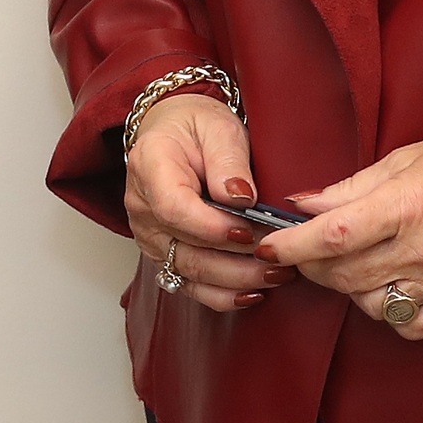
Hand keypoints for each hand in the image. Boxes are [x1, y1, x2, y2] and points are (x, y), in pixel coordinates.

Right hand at [121, 93, 286, 314]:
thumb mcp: (218, 126)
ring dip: (236, 280)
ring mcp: (150, 236)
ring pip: (190, 273)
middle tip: (280, 256)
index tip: (249, 229)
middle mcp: (142, 207)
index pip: (174, 208)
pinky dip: (222, 295)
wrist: (174, 134)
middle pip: (186, 248)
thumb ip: (228, 161)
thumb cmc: (196, 126)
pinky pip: (189, 285)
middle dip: (238, 260)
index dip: (212, 226)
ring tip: (277, 274)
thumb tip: (241, 198)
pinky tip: (252, 292)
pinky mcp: (164, 255)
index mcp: (149, 166)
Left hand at [257, 131, 422, 342]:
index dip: (293, 245)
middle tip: (307, 251)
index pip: (333, 236)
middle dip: (312, 266)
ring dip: (350, 287)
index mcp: (406, 206)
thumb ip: (349, 188)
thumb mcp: (405, 160)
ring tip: (358, 262)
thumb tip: (302, 205)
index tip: (267, 245)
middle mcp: (422, 250)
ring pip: (369, 304)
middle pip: (344, 275)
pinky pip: (405, 325)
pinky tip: (391, 285)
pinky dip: (389, 311)